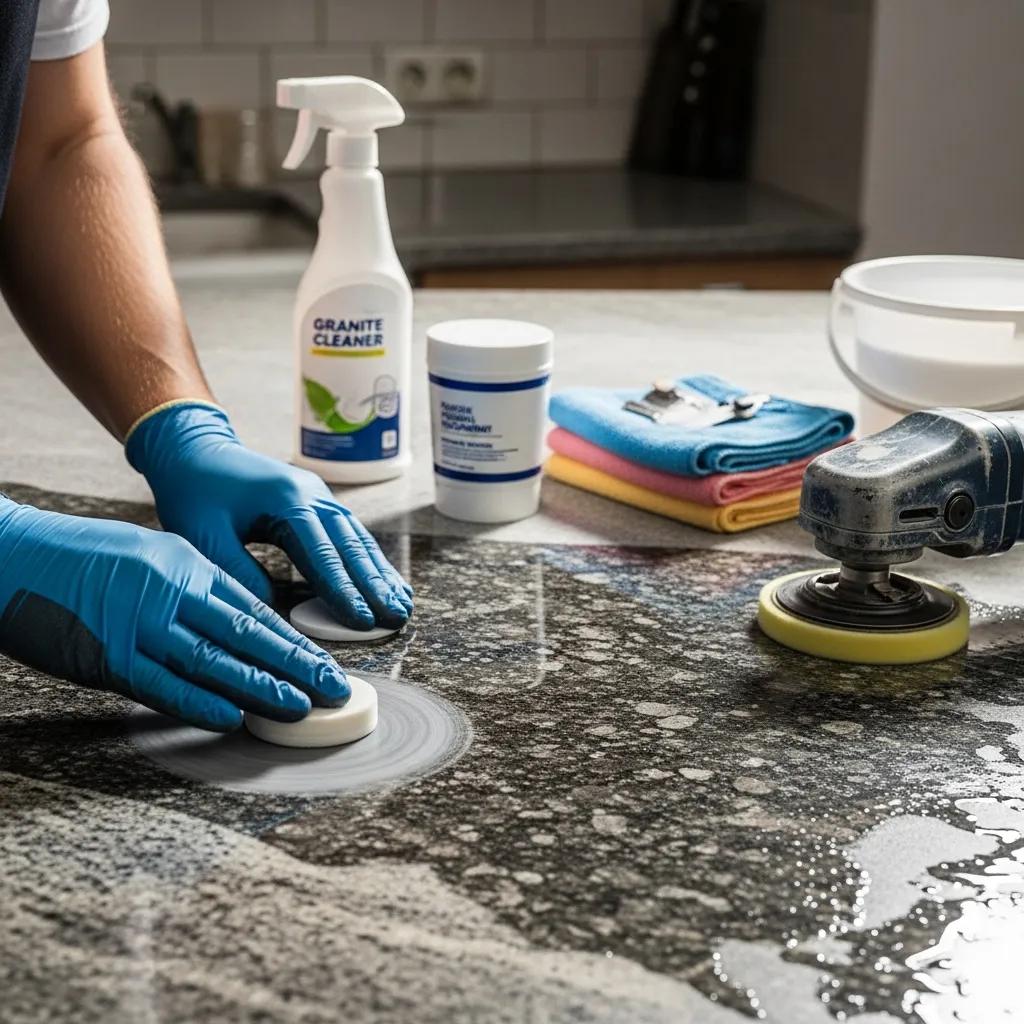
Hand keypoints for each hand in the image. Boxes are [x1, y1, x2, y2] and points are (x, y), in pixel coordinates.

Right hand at [0, 495, 349, 730]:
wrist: (9, 552)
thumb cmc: (74, 557)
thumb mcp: (143, 556)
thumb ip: (186, 587)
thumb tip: (230, 621)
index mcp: (184, 564)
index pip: (252, 608)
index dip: (291, 640)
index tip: (322, 662)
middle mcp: (170, 590)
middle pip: (246, 633)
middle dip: (295, 664)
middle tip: (334, 688)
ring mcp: (139, 622)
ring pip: (214, 659)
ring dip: (261, 686)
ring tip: (300, 706)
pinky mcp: (106, 653)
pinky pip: (162, 683)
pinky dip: (199, 701)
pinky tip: (233, 716)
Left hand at [125, 402, 412, 630]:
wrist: (196, 449)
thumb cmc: (194, 491)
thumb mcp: (203, 536)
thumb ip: (239, 573)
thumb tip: (275, 609)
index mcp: (286, 500)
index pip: (322, 553)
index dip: (343, 590)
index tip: (362, 619)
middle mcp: (311, 495)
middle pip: (351, 545)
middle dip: (375, 585)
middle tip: (397, 617)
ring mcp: (319, 496)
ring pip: (357, 539)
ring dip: (381, 574)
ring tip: (403, 604)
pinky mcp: (318, 502)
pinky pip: (350, 534)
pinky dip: (369, 560)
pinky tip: (386, 581)